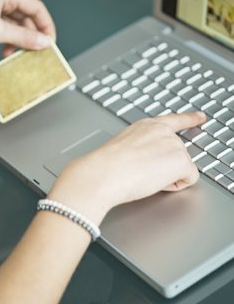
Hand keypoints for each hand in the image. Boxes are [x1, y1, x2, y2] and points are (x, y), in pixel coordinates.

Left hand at [0, 0, 55, 57]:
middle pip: (26, 16)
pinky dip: (8, 40)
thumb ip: (24, 37)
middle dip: (33, 35)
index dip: (46, 25)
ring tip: (18, 54)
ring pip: (15, 24)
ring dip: (19, 40)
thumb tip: (44, 41)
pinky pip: (3, 29)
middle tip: (37, 51)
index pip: (36, 7)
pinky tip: (5, 52)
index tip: (50, 42)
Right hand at [50, 112, 206, 222]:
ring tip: (143, 176)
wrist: (103, 173)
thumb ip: (142, 146)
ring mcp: (174, 144)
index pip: (174, 120)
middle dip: (165, 168)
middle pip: (177, 154)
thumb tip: (148, 160)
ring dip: (166, 177)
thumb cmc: (106, 165)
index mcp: (147, 126)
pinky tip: (155, 182)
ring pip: (181, 169)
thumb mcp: (124, 146)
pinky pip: (188, 180)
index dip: (190, 119)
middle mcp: (163, 131)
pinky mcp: (181, 160)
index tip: (201, 117)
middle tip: (141, 172)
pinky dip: (174, 186)